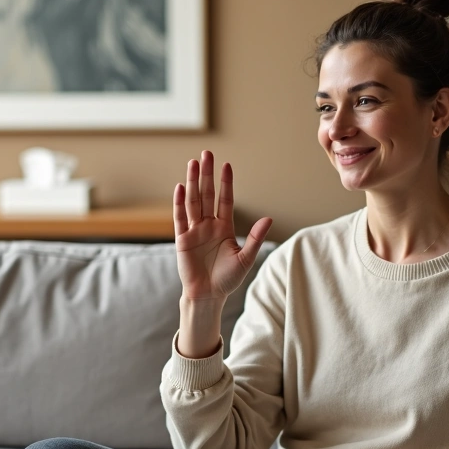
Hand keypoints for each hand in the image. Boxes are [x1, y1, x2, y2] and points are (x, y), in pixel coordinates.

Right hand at [174, 150, 272, 301]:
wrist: (208, 295)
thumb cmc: (227, 279)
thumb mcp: (245, 258)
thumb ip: (255, 238)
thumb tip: (269, 218)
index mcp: (224, 227)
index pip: (225, 199)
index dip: (226, 182)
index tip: (226, 165)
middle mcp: (208, 225)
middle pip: (207, 194)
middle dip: (206, 174)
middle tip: (206, 153)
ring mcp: (194, 230)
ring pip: (193, 201)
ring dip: (192, 182)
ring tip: (192, 163)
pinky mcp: (182, 239)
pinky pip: (180, 218)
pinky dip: (179, 203)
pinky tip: (180, 187)